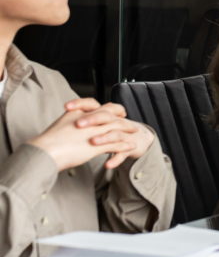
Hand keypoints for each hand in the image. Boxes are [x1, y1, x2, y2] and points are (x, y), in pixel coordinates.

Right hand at [29, 101, 150, 170]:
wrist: (45, 151)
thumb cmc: (49, 141)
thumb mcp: (63, 123)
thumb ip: (73, 119)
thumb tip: (78, 121)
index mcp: (81, 113)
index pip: (100, 105)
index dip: (110, 108)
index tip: (118, 111)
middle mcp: (90, 120)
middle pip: (112, 114)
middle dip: (123, 117)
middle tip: (130, 121)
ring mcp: (95, 132)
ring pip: (117, 127)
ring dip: (128, 129)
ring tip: (135, 132)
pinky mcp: (97, 146)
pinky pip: (116, 144)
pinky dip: (126, 145)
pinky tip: (132, 146)